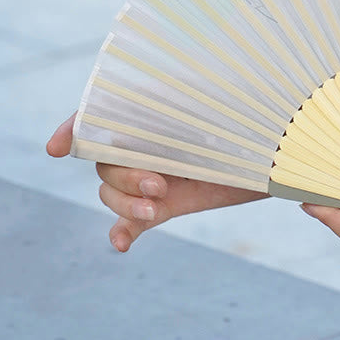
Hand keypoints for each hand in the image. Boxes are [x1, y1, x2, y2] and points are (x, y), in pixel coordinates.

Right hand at [47, 113, 267, 251]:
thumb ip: (186, 103)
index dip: (73, 129)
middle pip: (103, 163)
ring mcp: (152, 177)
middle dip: (121, 176)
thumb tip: (157, 96)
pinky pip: (130, 222)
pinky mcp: (166, 205)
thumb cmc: (253, 121)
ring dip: (124, 203)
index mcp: (152, 115)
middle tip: (158, 184)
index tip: (58, 148)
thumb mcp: (220, 106)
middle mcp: (146, 146)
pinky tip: (121, 243)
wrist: (281, 156)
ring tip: (154, 207)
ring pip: (111, 194)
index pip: (100, 117)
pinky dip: (122, 231)